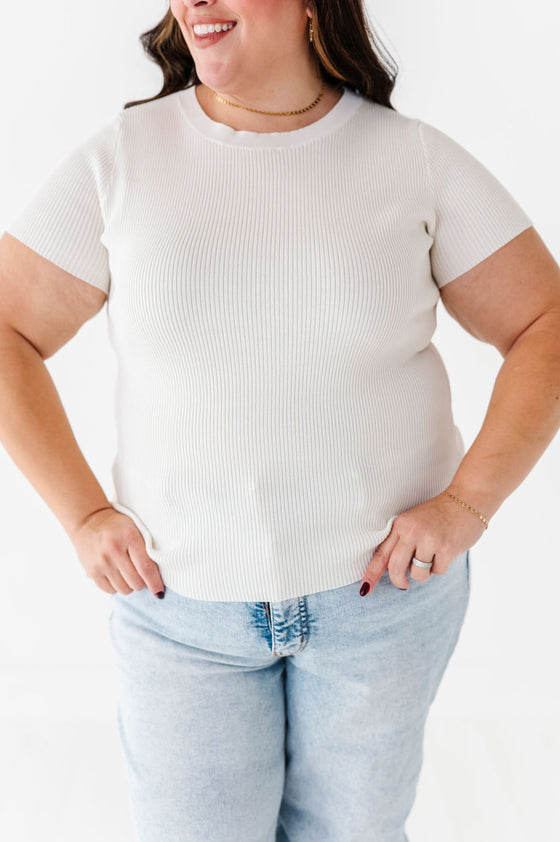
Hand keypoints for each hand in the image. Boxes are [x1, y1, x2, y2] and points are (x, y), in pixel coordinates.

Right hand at [70, 506, 164, 596]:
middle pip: (135, 582)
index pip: (146, 567)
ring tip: (127, 574)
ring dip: (129, 586)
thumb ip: (146, 547)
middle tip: (141, 575)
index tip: (159, 592)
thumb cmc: (117, 525)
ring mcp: (101, 563)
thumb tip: (157, 575)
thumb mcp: (135, 528)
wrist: (88, 520)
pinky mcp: (91, 571)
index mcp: (129, 537)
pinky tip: (116, 576)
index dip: (155, 583)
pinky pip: (110, 590)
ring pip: (124, 589)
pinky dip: (116, 587)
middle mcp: (113, 550)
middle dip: (142, 583)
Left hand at [360, 492, 486, 593]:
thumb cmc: (439, 514)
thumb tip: (391, 570)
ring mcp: (430, 540)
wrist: (467, 500)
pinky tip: (446, 552)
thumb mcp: (414, 521)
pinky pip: (438, 571)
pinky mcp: (447, 548)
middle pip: (396, 568)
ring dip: (424, 573)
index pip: (382, 553)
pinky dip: (441, 567)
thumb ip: (401, 541)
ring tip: (432, 557)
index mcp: (401, 524)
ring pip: (418, 574)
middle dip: (398, 581)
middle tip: (403, 585)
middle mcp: (412, 531)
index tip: (364, 589)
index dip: (372, 573)